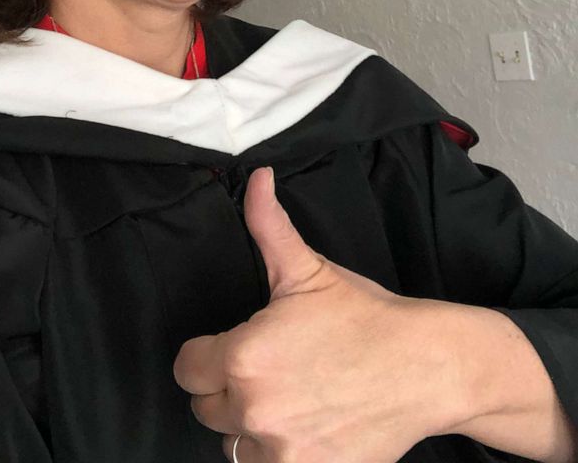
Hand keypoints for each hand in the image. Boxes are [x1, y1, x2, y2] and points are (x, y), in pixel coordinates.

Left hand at [173, 167, 458, 462]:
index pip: (187, 368)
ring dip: (251, 423)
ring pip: (233, 442)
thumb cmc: (364, 316)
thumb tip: (255, 177)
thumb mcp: (308, 269)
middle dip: (229, 386)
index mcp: (244, 356)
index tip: (235, 347)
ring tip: (290, 395)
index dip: (208, 353)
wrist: (425, 367)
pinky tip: (305, 424)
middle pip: (205, 406)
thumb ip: (268, 224)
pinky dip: (277, 452)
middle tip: (271, 367)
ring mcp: (281, 451)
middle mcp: (254, 409)